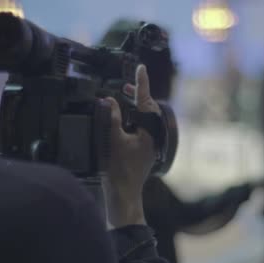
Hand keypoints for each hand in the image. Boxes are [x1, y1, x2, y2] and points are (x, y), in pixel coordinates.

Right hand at [103, 65, 158, 226]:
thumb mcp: (112, 139)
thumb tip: (108, 100)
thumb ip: (111, 117)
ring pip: (146, 118)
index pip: (146, 101)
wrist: (124, 194)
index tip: (141, 68)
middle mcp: (154, 135)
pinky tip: (123, 119)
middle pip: (149, 108)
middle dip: (138, 95)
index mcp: (150, 131)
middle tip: (125, 87)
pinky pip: (142, 127)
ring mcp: (151, 143)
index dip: (142, 83)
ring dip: (135, 107)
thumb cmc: (119, 169)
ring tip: (123, 98)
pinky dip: (133, 119)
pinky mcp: (146, 149)